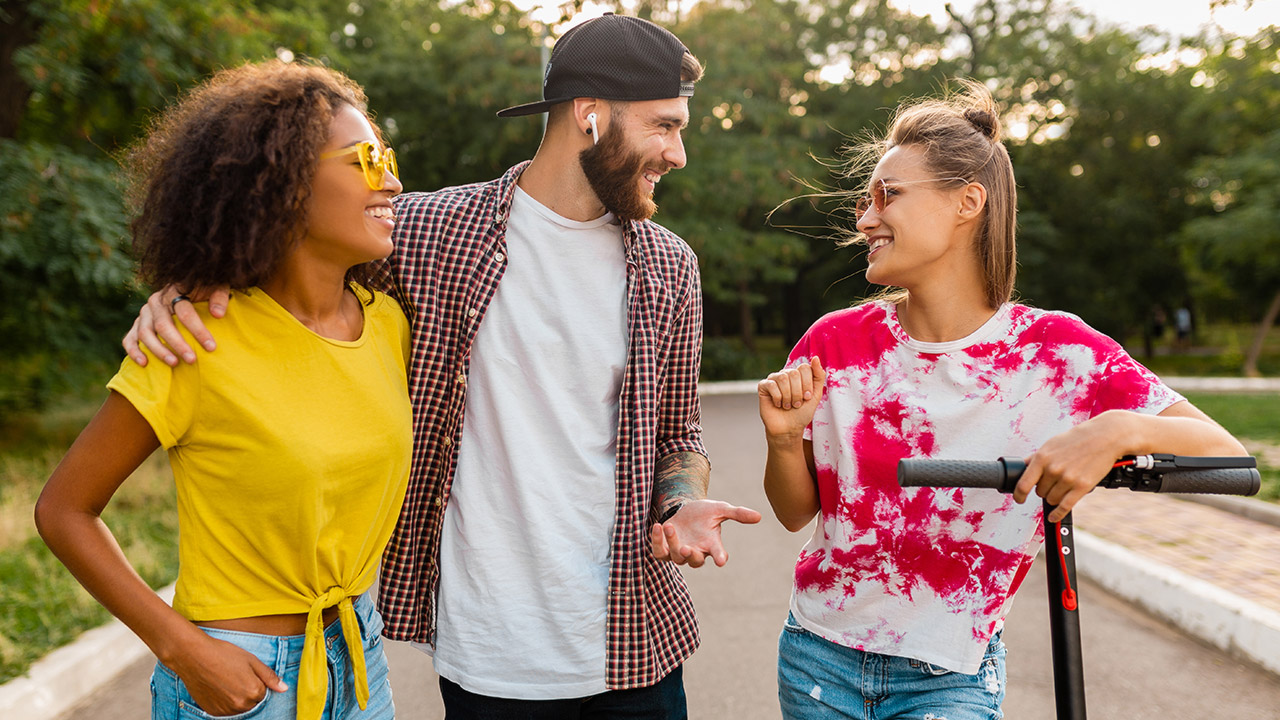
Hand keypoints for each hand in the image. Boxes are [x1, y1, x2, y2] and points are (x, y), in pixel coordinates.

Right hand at [123, 285, 230, 366]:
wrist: (186, 288)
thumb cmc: (203, 291)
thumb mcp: (215, 288)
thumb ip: (219, 297)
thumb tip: (218, 314)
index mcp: (174, 291)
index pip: (185, 312)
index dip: (198, 330)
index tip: (211, 346)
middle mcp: (155, 302)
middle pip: (163, 325)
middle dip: (178, 344)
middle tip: (192, 359)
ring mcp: (144, 314)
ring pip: (145, 333)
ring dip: (159, 350)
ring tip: (174, 363)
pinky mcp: (136, 324)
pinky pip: (129, 338)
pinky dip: (134, 351)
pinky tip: (144, 363)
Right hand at [168, 633, 287, 715]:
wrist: (194, 656)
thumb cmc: (223, 654)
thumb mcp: (251, 660)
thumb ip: (269, 676)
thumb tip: (284, 689)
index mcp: (254, 691)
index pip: (264, 694)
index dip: (256, 682)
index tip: (246, 673)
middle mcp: (241, 705)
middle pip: (252, 703)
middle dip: (248, 692)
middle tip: (235, 676)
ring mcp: (225, 710)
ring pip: (239, 708)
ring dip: (237, 699)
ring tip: (226, 681)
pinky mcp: (212, 712)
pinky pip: (226, 712)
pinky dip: (225, 703)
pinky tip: (218, 688)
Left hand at [649, 499, 761, 567]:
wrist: (684, 509)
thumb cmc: (704, 512)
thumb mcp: (721, 509)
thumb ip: (738, 513)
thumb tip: (759, 516)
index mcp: (711, 544)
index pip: (718, 553)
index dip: (720, 557)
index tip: (722, 560)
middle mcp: (696, 551)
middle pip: (694, 562)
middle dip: (690, 556)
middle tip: (686, 548)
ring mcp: (679, 552)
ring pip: (675, 557)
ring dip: (672, 543)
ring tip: (669, 525)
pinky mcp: (665, 549)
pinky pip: (659, 552)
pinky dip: (656, 542)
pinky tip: (657, 527)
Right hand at [758, 356, 825, 442]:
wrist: (788, 429)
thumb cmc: (802, 413)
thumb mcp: (815, 395)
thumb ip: (818, 376)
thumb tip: (815, 357)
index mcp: (799, 375)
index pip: (805, 368)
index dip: (807, 384)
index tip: (807, 397)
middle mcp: (786, 374)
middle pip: (794, 373)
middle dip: (798, 392)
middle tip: (797, 404)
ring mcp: (774, 379)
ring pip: (782, 378)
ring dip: (788, 396)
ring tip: (788, 405)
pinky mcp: (763, 386)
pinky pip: (771, 385)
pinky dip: (778, 398)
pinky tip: (778, 404)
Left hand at [1014, 412, 1126, 521]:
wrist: (1104, 437)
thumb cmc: (1077, 439)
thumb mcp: (1051, 444)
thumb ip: (1036, 457)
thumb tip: (1022, 467)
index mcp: (1042, 458)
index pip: (1023, 484)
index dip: (1019, 495)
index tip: (1019, 499)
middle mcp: (1053, 469)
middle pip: (1040, 492)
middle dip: (1044, 489)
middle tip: (1054, 480)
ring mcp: (1068, 479)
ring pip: (1051, 499)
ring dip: (1054, 496)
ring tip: (1062, 486)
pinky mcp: (1082, 487)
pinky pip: (1064, 507)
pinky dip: (1057, 514)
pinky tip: (1053, 516)